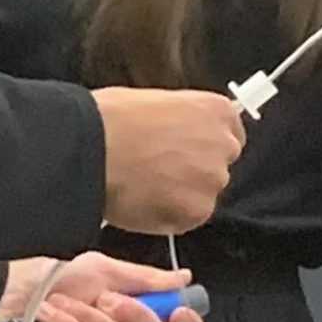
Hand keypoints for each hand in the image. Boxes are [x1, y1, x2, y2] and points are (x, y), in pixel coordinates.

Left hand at [0, 253, 201, 321]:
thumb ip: (142, 279)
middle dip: (138, 316)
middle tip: (109, 300)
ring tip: (60, 303)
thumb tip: (185, 279)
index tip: (180, 309)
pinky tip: (51, 317)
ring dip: (89, 319)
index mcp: (126, 313)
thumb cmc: (40, 282)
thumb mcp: (96, 269)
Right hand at [92, 86, 246, 233]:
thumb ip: (179, 122)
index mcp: (216, 111)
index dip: (204, 147)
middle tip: (159, 173)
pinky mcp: (197, 211)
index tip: (187, 153)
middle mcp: (223, 144)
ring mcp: (212, 179)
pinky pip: (186, 219)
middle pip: (218, 167)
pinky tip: (142, 202)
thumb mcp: (155, 103)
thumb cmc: (111, 119)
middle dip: (194, 173)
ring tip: (145, 188)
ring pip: (202, 196)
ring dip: (181, 197)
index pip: (230, 136)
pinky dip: (168, 217)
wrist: (90, 148)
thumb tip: (175, 136)